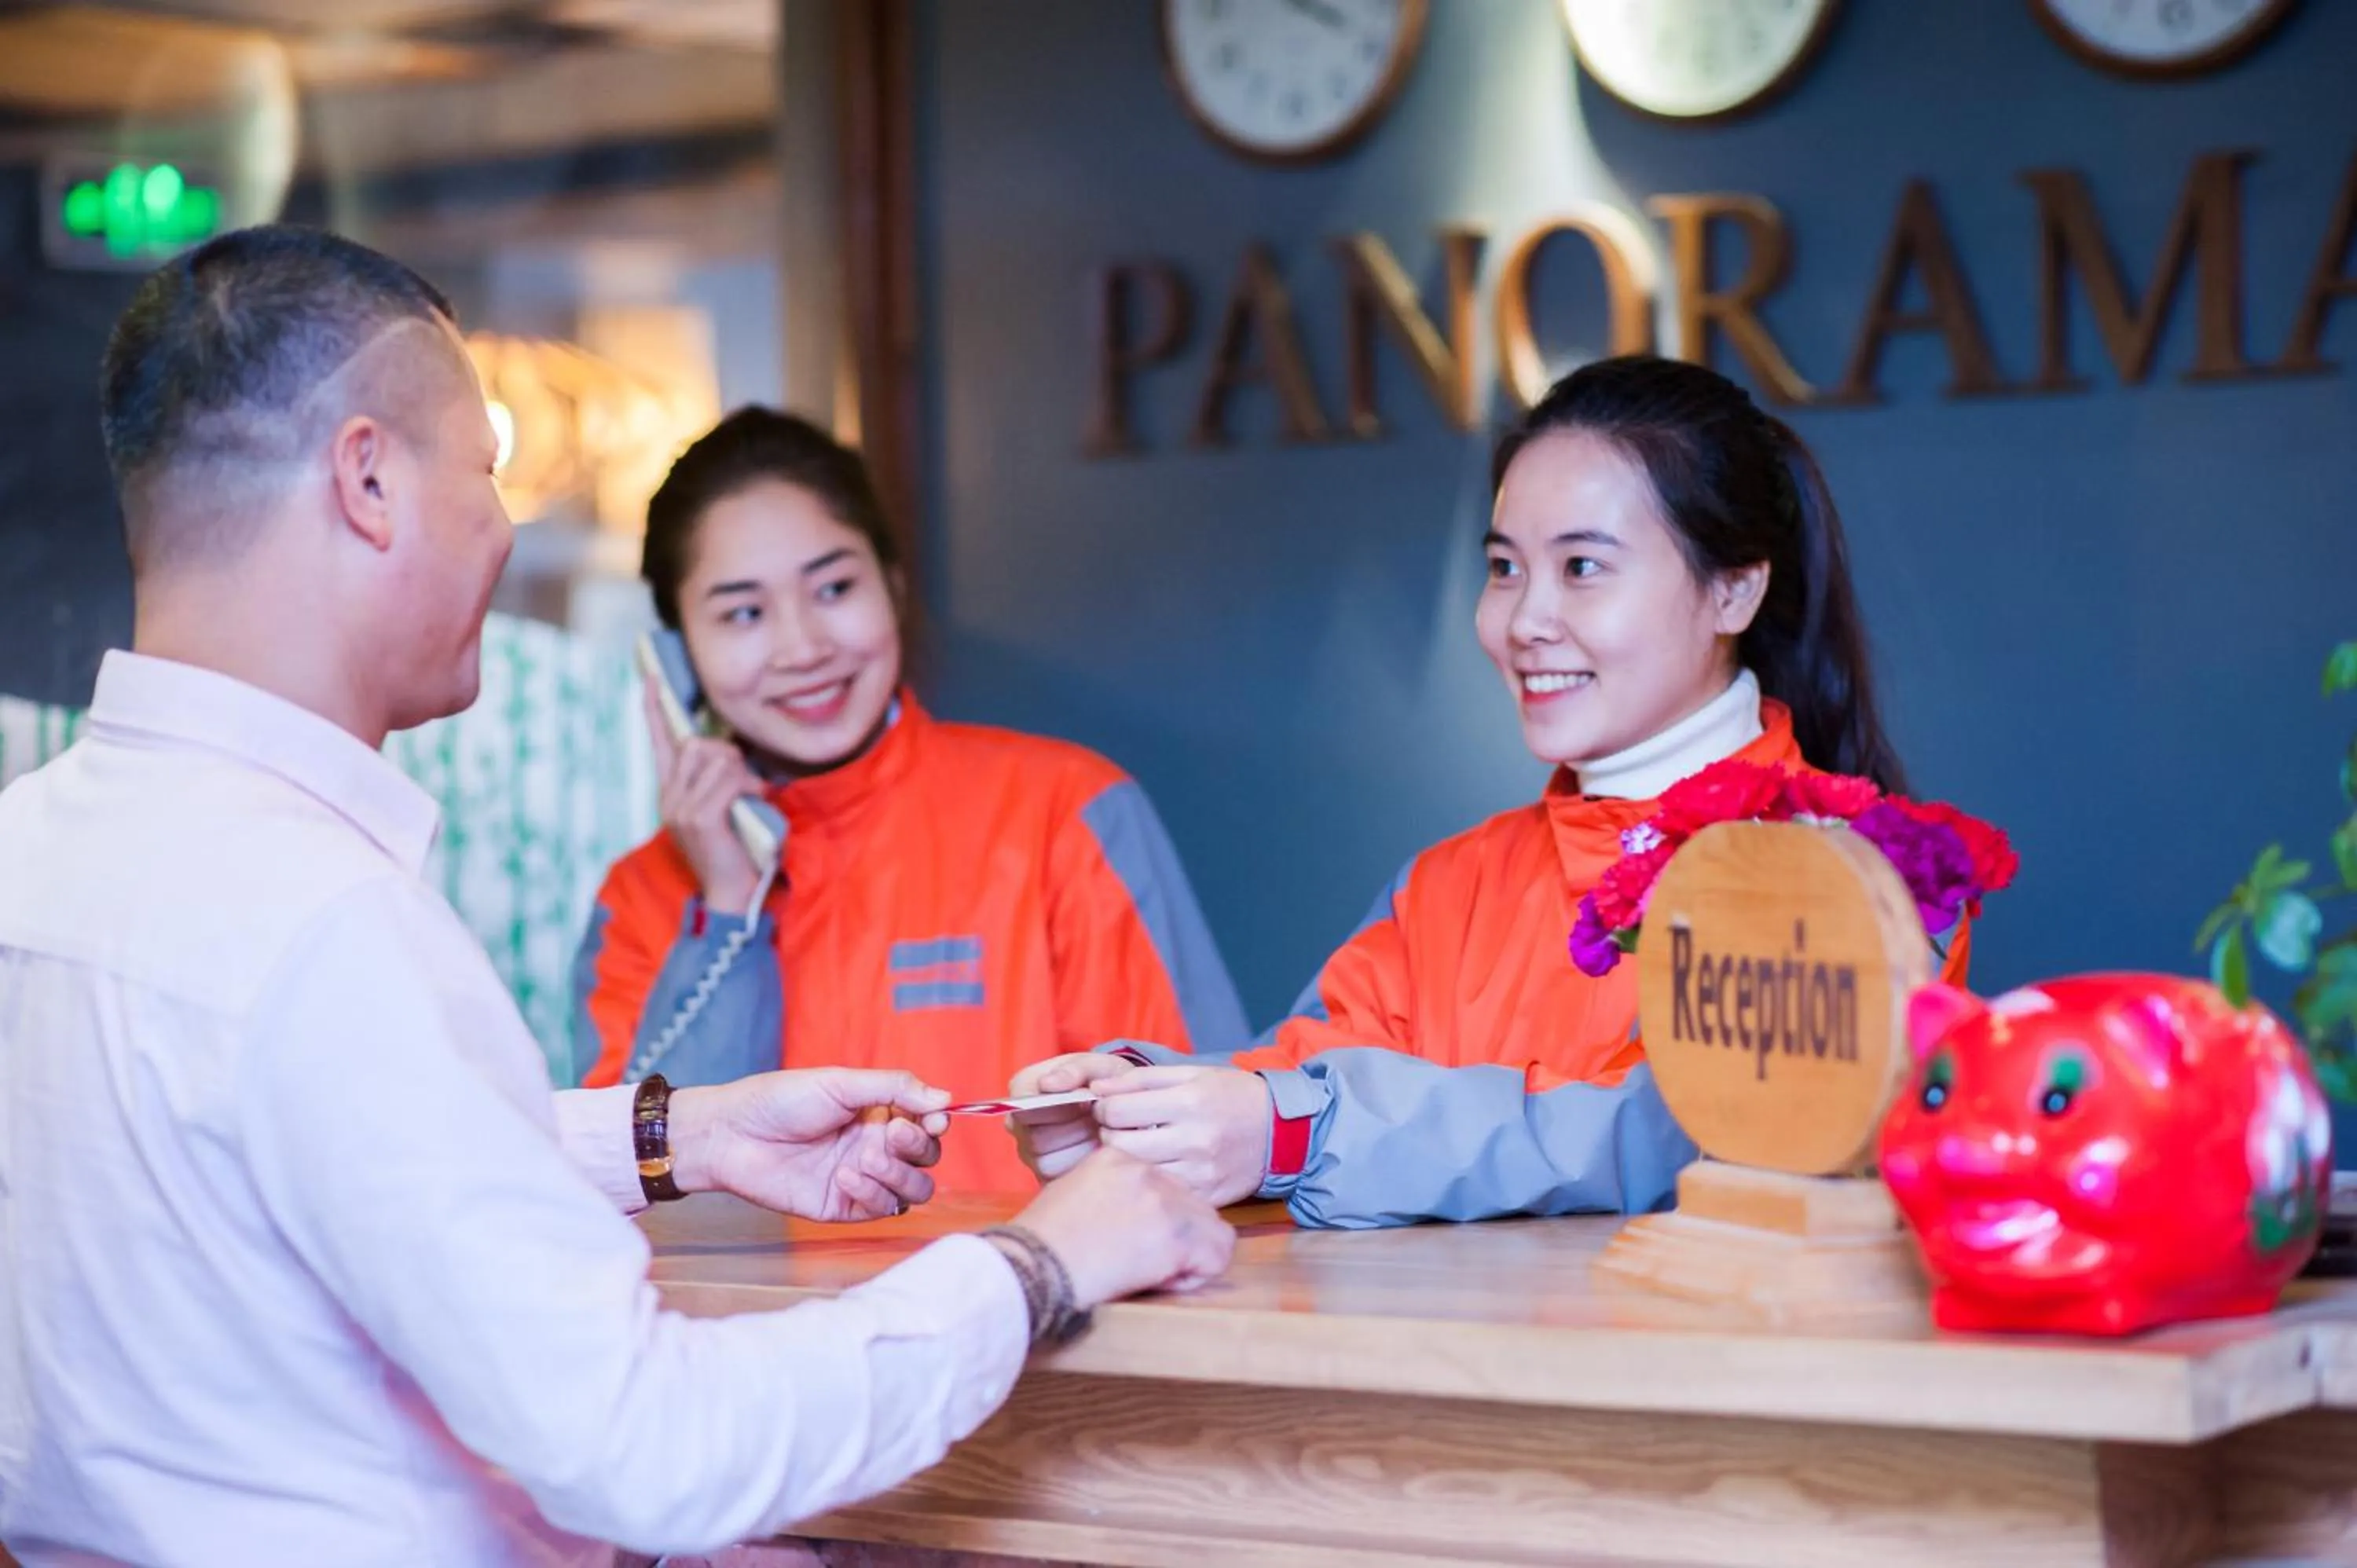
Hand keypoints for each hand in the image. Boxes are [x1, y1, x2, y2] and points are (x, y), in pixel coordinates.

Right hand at [645, 674, 766, 915]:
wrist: (732, 894)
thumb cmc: (735, 850)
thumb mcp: (722, 809)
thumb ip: (718, 782)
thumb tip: (732, 752)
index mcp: (670, 793)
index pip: (659, 743)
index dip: (654, 710)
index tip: (651, 679)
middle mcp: (668, 797)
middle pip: (698, 743)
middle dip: (729, 753)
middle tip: (747, 782)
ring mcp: (680, 807)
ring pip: (716, 757)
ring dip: (742, 771)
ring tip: (752, 795)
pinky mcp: (700, 817)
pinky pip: (728, 779)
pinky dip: (749, 786)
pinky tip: (755, 801)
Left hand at [669, 1069, 949, 1221]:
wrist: (732, 1135)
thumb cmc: (781, 1100)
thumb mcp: (841, 1083)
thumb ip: (895, 1088)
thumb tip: (946, 1099)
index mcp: (879, 1113)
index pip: (928, 1124)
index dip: (937, 1124)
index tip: (933, 1120)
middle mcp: (876, 1146)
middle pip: (927, 1159)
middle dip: (917, 1148)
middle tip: (889, 1134)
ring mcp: (863, 1179)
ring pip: (914, 1190)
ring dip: (899, 1175)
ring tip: (865, 1157)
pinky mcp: (844, 1206)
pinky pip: (882, 1210)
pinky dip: (873, 1194)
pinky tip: (844, 1175)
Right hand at [1008, 1052, 1140, 1181]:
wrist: (1122, 1105)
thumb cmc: (1106, 1081)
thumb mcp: (1100, 1066)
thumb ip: (1076, 1070)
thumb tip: (1046, 1083)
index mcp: (1024, 1087)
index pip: (1022, 1107)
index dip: (1055, 1108)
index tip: (1085, 1102)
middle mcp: (1018, 1123)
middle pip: (1034, 1138)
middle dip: (1071, 1128)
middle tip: (1098, 1118)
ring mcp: (1029, 1152)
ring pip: (1046, 1162)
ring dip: (1078, 1148)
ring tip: (1098, 1131)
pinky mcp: (1045, 1176)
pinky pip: (1059, 1179)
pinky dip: (1083, 1166)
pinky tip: (1096, 1148)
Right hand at [1008, 1147, 1235, 1306]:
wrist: (1033, 1267)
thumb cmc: (1040, 1244)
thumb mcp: (1069, 1195)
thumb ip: (1106, 1194)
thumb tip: (1129, 1216)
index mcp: (1117, 1158)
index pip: (1164, 1184)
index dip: (1156, 1219)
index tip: (1133, 1241)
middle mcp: (1145, 1171)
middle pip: (1191, 1203)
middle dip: (1178, 1236)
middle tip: (1146, 1260)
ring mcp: (1163, 1201)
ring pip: (1211, 1226)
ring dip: (1191, 1254)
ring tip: (1156, 1272)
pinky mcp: (1175, 1235)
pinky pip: (1217, 1253)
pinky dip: (1198, 1273)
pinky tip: (1166, 1280)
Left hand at [1091, 1066, 1272, 1207]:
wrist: (1283, 1131)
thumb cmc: (1233, 1096)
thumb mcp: (1192, 1074)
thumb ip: (1141, 1079)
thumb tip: (1096, 1086)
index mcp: (1189, 1102)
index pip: (1118, 1110)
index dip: (1103, 1108)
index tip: (1108, 1109)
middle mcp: (1195, 1139)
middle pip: (1120, 1146)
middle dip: (1108, 1136)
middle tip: (1117, 1131)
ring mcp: (1201, 1172)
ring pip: (1137, 1174)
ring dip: (1127, 1162)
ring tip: (1136, 1149)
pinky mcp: (1207, 1196)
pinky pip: (1162, 1193)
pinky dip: (1152, 1182)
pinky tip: (1157, 1169)